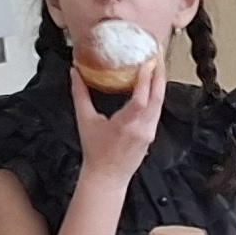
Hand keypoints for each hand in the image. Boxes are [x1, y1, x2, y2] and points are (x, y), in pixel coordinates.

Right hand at [73, 59, 166, 189]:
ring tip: (158, 67)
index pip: (141, 99)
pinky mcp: (151, 135)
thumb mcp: (85, 121)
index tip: (147, 62)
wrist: (107, 177)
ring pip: (160, 104)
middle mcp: (142, 129)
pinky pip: (157, 111)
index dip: (145, 79)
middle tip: (158, 57)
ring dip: (160, 85)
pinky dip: (157, 96)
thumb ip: (80, 94)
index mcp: (126, 125)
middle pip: (158, 98)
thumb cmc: (96, 153)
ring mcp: (149, 133)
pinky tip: (153, 86)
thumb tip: (74, 73)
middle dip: (160, 76)